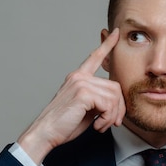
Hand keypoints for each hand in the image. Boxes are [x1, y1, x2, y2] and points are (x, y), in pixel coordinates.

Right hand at [17, 29, 125, 164]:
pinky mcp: (83, 93)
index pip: (95, 57)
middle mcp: (79, 77)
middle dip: (119, 108)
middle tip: (114, 122)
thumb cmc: (64, 124)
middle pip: (115, 86)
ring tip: (102, 125)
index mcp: (78, 78)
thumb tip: (116, 102)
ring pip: (114, 96)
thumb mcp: (85, 108)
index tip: (115, 32)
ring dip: (113, 115)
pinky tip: (97, 126)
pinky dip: (107, 119)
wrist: (45, 133)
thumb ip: (98, 99)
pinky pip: (108, 104)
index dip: (107, 45)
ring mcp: (80, 83)